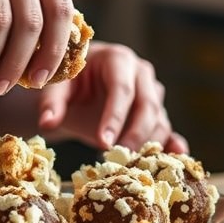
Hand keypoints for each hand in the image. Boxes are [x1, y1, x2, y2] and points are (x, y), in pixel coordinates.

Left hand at [34, 41, 187, 152]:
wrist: (79, 88)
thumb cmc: (68, 81)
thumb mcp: (57, 87)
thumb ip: (52, 103)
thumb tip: (47, 122)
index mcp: (117, 59)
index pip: (122, 88)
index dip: (115, 116)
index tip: (103, 142)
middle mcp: (141, 73)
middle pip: (147, 105)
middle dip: (135, 133)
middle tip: (120, 156)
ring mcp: (153, 92)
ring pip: (159, 119)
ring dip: (147, 143)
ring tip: (130, 164)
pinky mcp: (157, 113)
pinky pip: (168, 129)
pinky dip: (172, 144)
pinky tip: (176, 155)